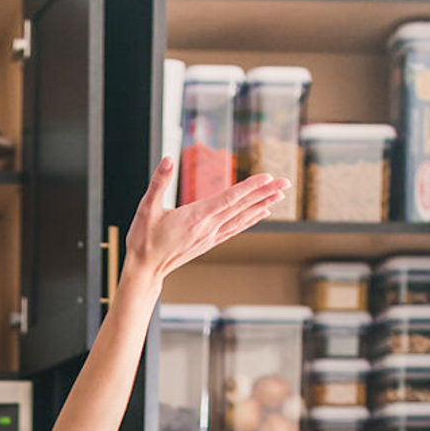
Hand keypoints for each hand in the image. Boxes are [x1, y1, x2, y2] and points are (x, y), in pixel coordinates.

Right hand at [124, 160, 289, 285]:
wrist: (144, 270)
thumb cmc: (143, 241)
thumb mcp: (146, 210)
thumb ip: (158, 183)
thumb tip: (166, 160)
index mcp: (195, 217)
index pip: (229, 199)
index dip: (250, 187)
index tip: (268, 177)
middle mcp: (207, 227)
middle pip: (241, 207)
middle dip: (265, 193)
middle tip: (286, 182)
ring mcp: (209, 236)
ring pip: (241, 218)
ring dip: (262, 205)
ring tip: (279, 195)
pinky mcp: (208, 242)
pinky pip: (234, 228)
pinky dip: (250, 220)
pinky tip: (261, 214)